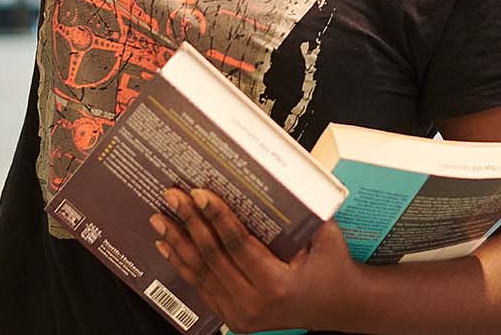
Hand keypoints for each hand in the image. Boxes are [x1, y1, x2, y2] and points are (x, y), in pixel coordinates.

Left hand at [151, 187, 358, 333]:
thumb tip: (276, 181)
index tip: (199, 194)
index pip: (237, 245)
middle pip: (213, 258)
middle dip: (189, 223)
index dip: (216, 217)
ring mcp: (241, 315)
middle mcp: (254, 304)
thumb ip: (302, 213)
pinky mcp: (234, 318)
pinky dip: (184, 264)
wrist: (339, 306)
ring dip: (178, 243)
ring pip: (201, 274)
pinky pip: (202, 287)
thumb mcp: (326, 238)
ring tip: (161, 219)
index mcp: (277, 285)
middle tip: (174, 198)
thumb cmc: (334, 270)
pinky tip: (169, 246)